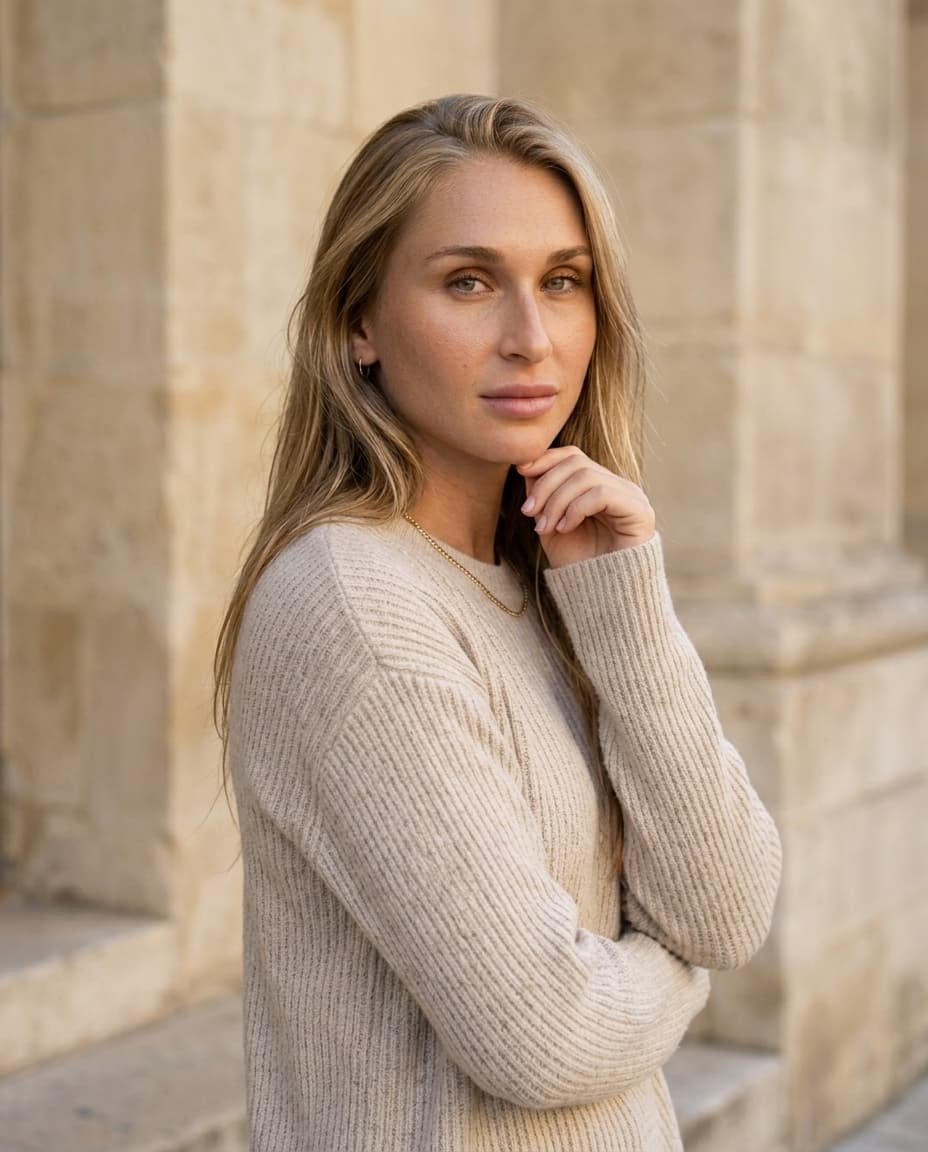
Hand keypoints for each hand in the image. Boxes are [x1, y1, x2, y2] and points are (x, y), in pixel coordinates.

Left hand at [516, 446, 655, 567]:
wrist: (602, 598)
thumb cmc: (577, 564)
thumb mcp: (550, 525)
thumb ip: (542, 497)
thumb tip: (527, 466)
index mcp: (599, 486)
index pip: (572, 456)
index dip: (546, 459)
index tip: (520, 472)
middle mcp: (618, 487)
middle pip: (576, 462)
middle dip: (546, 485)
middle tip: (528, 512)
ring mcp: (631, 496)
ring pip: (586, 476)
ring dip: (557, 501)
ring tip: (545, 528)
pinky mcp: (639, 511)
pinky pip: (601, 493)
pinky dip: (576, 508)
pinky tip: (565, 529)